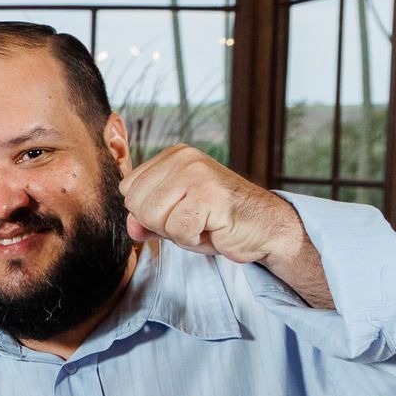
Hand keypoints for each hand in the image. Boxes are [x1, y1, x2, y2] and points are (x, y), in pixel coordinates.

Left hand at [118, 143, 304, 266]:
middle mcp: (184, 158)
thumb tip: (131, 226)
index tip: (179, 212)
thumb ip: (147, 220)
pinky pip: (177, 229)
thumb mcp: (174, 219)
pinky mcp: (209, 194)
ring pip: (153, 216)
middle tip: (192, 221)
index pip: (128, 188)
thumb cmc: (219, 221)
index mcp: (172, 156)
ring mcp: (197, 173)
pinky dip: (192, 239)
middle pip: (137, 203)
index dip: (147, 212)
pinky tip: (213, 229)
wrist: (266, 228)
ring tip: (202, 223)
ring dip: (177, 232)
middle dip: (160, 224)